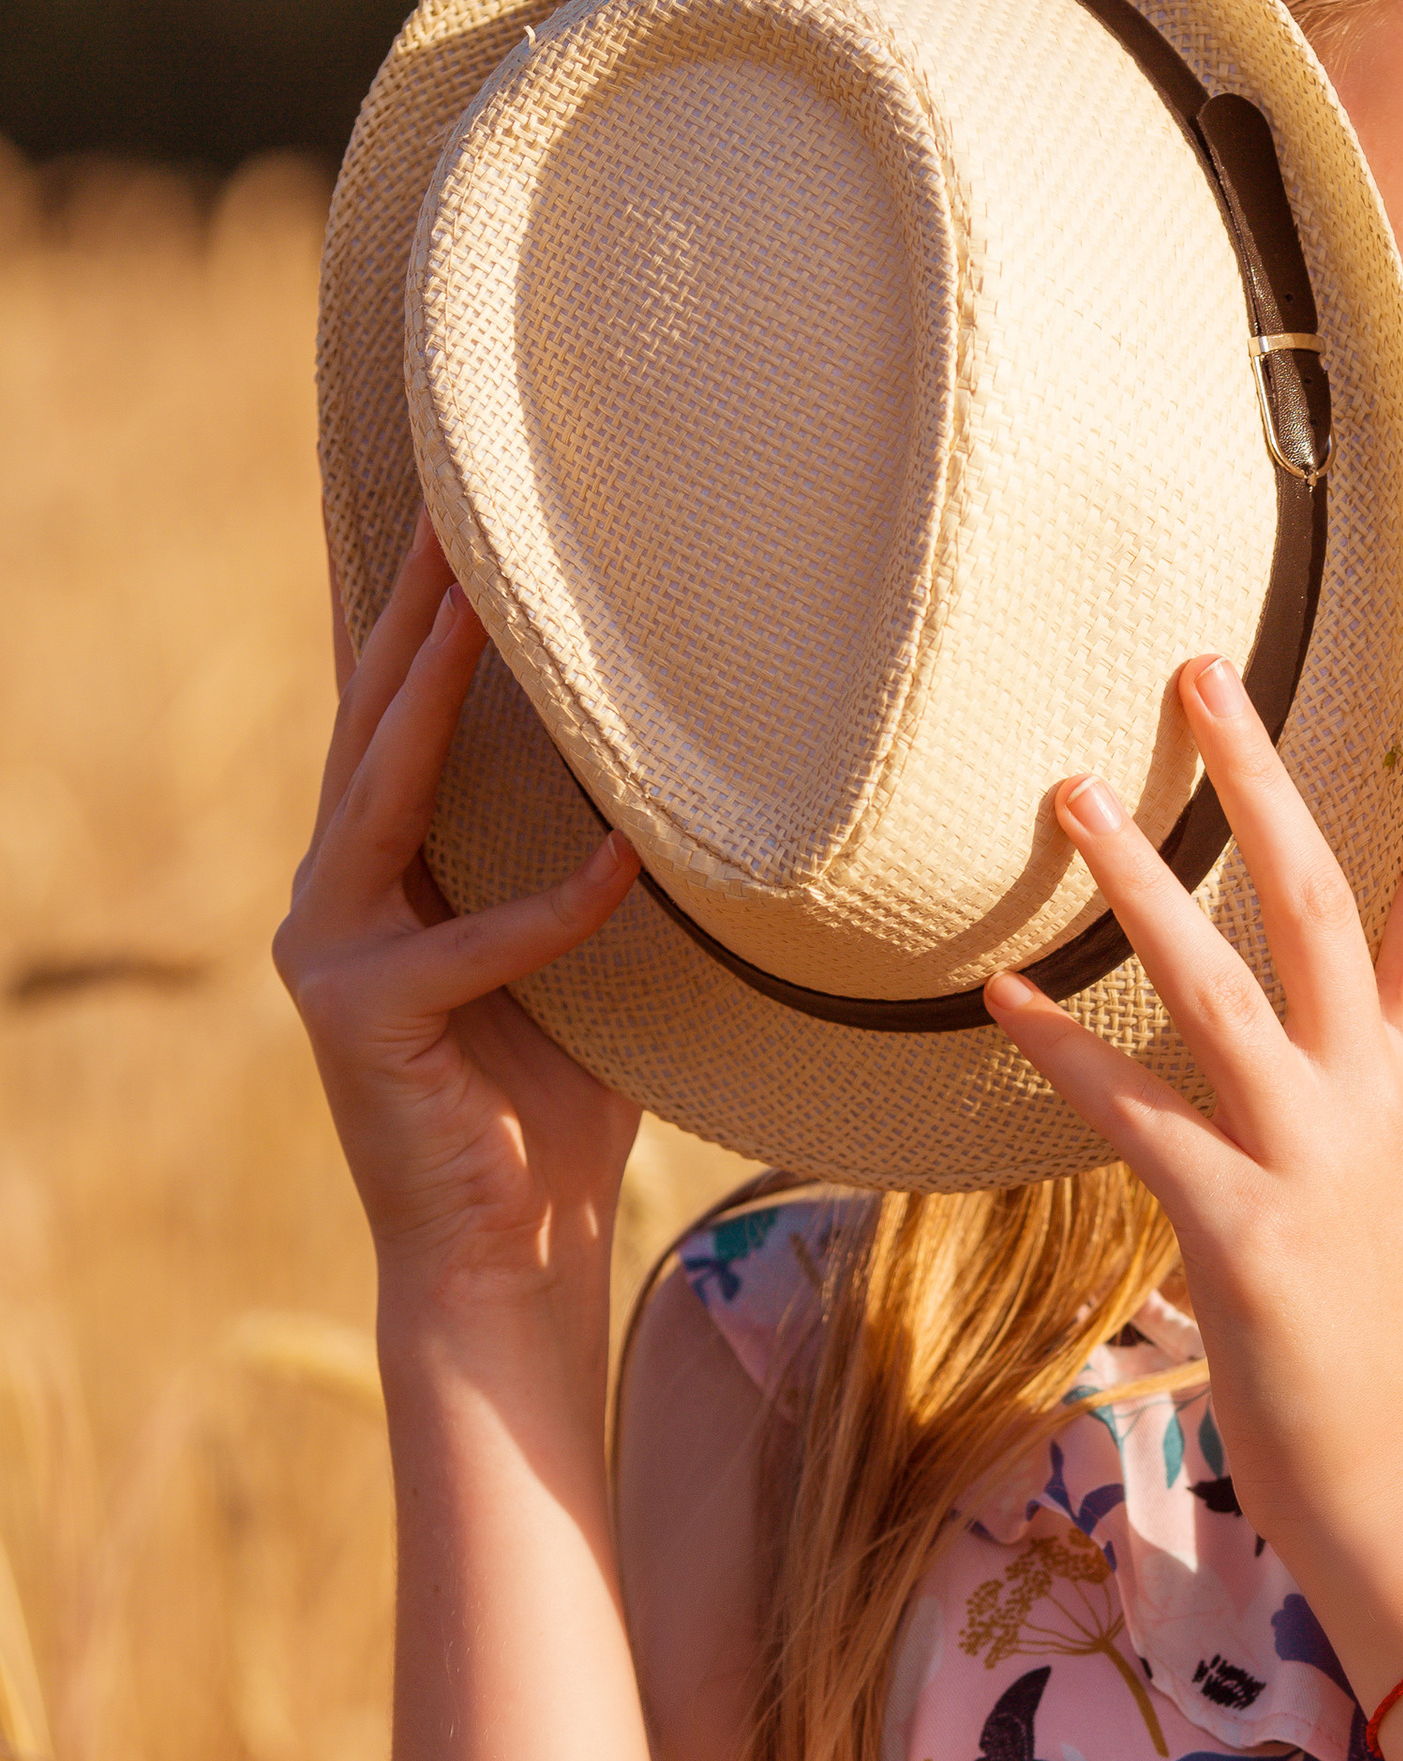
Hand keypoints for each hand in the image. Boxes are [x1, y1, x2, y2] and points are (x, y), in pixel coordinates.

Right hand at [274, 516, 644, 1314]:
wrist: (511, 1259)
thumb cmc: (563, 1112)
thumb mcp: (591, 959)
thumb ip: (605, 866)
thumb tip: (712, 772)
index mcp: (387, 870)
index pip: (400, 716)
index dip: (426, 615)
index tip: (471, 513)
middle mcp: (336, 894)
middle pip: (373, 721)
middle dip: (414, 609)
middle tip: (456, 501)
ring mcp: (331, 951)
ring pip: (384, 793)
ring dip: (434, 693)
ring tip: (484, 603)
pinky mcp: (359, 1017)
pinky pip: (473, 941)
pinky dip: (552, 906)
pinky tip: (626, 863)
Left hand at [986, 655, 1402, 1698]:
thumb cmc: (1378, 1374)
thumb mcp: (1366, 1217)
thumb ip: (1315, 1131)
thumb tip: (1241, 1093)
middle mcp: (1374, 1101)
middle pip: (1325, 901)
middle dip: (1264, 778)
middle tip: (1199, 665)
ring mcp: (1315, 1162)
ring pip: (1224, 984)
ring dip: (1143, 881)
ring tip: (1070, 788)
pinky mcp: (1248, 1236)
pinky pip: (1140, 1119)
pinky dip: (1066, 1055)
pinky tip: (1000, 1003)